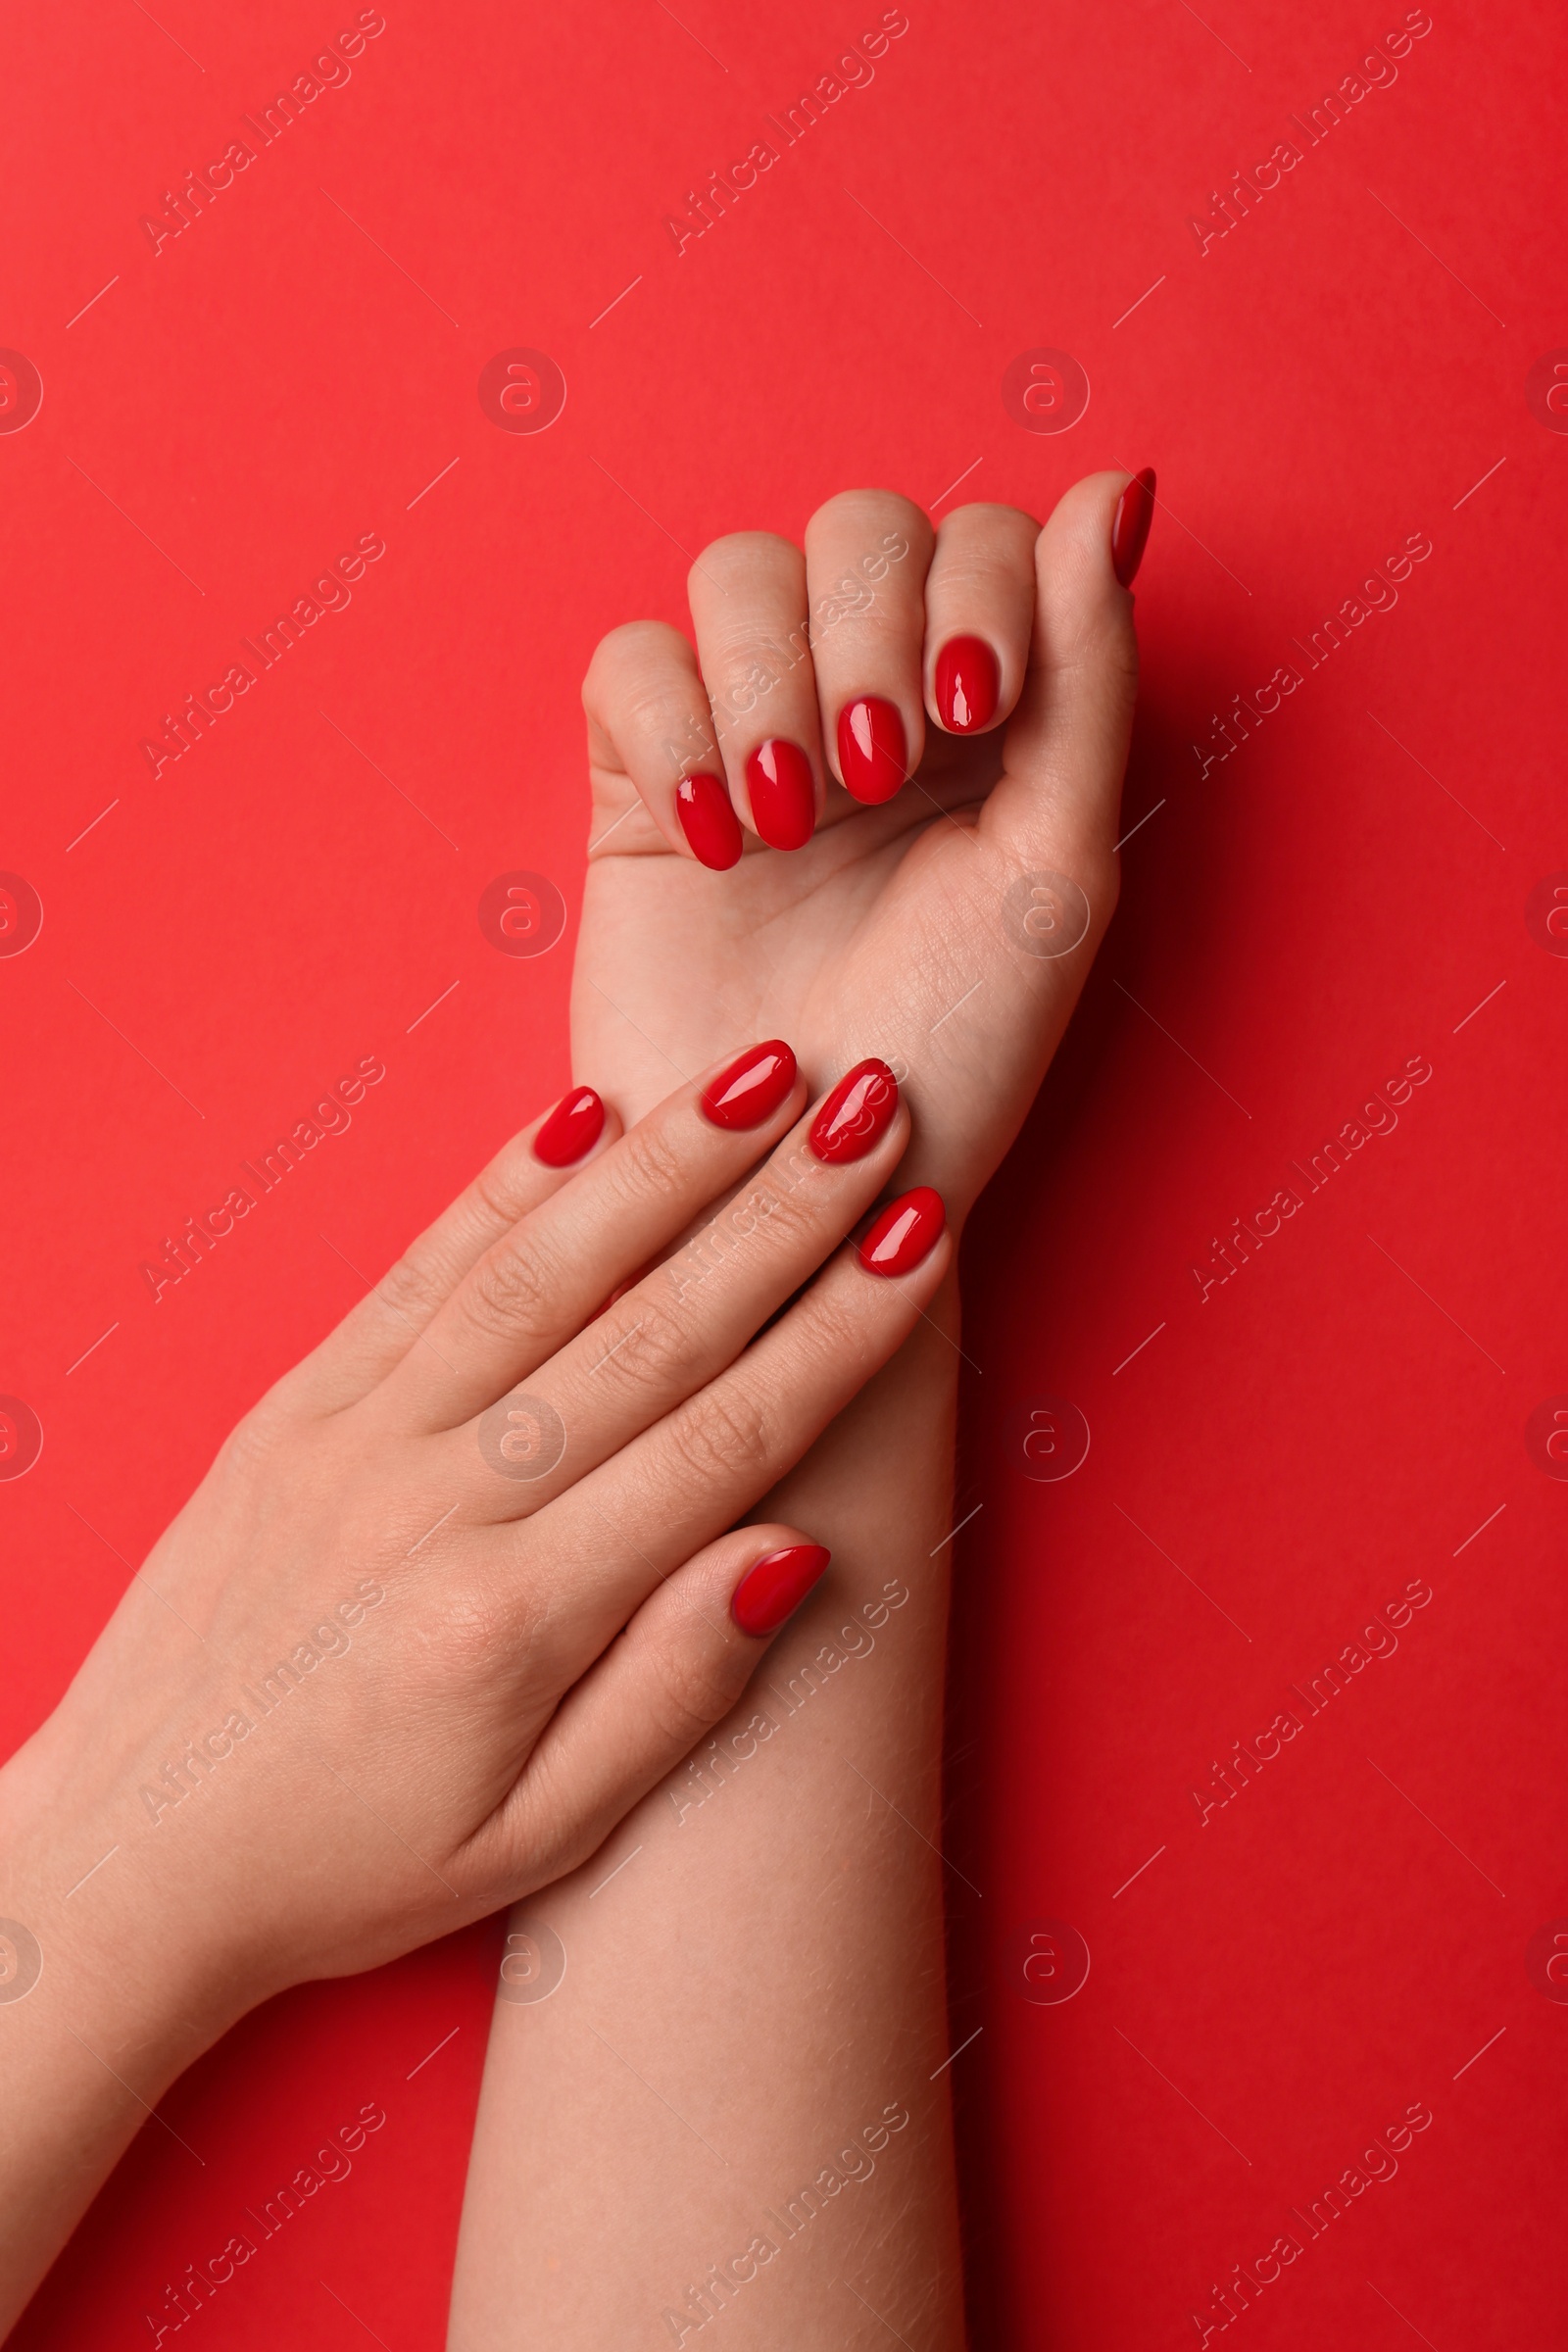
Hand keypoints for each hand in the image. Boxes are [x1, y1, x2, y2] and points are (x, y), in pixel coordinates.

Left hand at [0, 1048, 947, 2325]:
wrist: (125, 1856)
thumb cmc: (341, 1869)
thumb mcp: (528, 1846)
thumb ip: (668, 1699)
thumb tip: (790, 1553)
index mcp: (513, 1620)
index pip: (721, 1440)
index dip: (837, 1332)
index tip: (923, 1237)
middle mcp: (436, 1502)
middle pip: (648, 1327)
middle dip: (780, 1209)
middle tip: (877, 1105)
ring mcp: (353, 1438)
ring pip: (538, 1272)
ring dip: (662, 1164)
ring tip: (761, 1075)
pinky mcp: (292, 1408)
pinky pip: (416, 1273)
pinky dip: (502, 1187)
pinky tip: (580, 1116)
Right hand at [574, 471, 1149, 1217]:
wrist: (805, 1189)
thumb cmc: (953, 1055)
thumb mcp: (1056, 866)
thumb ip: (1088, 674)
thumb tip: (1120, 484)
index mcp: (990, 715)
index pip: (983, 535)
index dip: (976, 585)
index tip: (975, 711)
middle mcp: (870, 702)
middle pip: (858, 524)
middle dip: (872, 628)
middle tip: (881, 770)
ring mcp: (748, 734)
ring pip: (737, 569)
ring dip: (773, 674)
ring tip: (798, 815)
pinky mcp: (639, 784)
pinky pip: (630, 662)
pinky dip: (671, 725)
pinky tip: (718, 841)